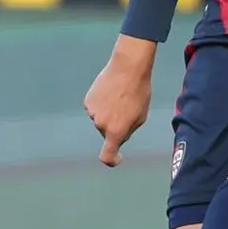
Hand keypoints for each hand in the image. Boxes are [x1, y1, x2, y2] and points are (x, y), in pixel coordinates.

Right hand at [84, 34, 155, 166]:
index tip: (117, 157)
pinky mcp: (87, 101)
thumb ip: (128, 130)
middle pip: (108, 132)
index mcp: (116, 132)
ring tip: (120, 97)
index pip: (107, 155)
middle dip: (116, 125)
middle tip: (127, 109)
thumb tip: (118, 134)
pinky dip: (102, 104)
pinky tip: (111, 92)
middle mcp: (101, 125)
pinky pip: (95, 108)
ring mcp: (92, 113)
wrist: (128, 68)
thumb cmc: (139, 93)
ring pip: (101, 120)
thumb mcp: (140, 116)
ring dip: (109, 113)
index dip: (112, 160)